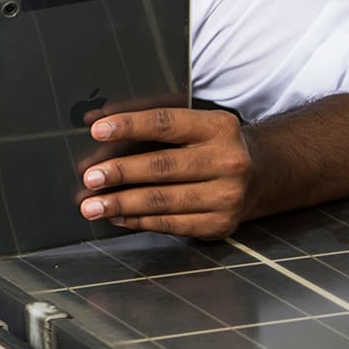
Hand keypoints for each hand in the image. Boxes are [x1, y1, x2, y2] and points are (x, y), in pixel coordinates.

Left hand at [77, 106, 254, 239]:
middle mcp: (227, 162)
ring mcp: (226, 196)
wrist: (259, 176)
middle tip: (90, 177)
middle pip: (162, 166)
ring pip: (163, 201)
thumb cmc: (212, 147)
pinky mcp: (219, 224)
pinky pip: (170, 224)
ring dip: (121, 204)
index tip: (97, 129)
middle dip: (120, 172)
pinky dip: (138, 221)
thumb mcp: (196, 126)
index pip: (167, 123)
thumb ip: (154, 125)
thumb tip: (97, 124)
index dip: (130, 125)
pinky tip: (118, 217)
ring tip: (92, 205)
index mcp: (218, 127)